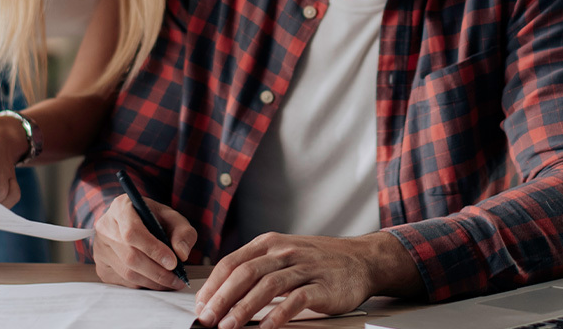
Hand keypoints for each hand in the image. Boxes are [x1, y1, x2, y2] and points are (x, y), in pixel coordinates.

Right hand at [92, 193, 197, 289]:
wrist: (133, 223)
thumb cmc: (153, 219)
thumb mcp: (172, 217)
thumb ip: (182, 232)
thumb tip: (182, 254)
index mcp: (121, 208)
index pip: (132, 232)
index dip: (153, 249)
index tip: (174, 262)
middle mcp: (105, 227)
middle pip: (130, 256)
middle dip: (157, 272)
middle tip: (178, 279)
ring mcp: (100, 249)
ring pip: (127, 272)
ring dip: (153, 282)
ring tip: (172, 282)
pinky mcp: (101, 266)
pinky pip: (123, 282)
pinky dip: (143, 285)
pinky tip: (156, 281)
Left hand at [195, 232, 417, 328]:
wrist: (362, 260)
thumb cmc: (319, 261)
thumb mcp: (284, 253)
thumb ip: (257, 267)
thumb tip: (221, 293)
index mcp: (269, 243)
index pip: (232, 262)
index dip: (212, 285)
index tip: (201, 306)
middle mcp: (284, 252)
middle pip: (245, 273)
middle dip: (221, 298)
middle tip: (207, 319)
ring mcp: (304, 267)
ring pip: (267, 285)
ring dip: (244, 307)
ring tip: (228, 326)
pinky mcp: (322, 286)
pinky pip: (297, 299)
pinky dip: (279, 314)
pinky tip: (267, 328)